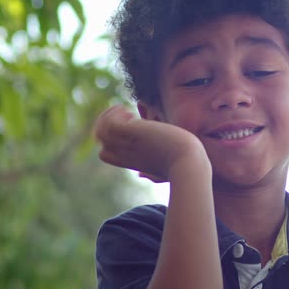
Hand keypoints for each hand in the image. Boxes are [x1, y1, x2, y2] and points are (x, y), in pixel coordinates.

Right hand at [94, 105, 208, 181]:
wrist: (188, 164)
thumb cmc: (183, 168)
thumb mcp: (164, 169)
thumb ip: (152, 173)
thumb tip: (140, 175)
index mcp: (132, 161)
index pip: (106, 154)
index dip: (110, 141)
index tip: (129, 131)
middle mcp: (127, 153)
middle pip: (100, 141)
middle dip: (107, 125)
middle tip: (127, 118)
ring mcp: (128, 144)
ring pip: (100, 131)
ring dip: (110, 116)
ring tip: (127, 113)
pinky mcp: (133, 133)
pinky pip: (110, 123)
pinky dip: (115, 114)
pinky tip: (130, 113)